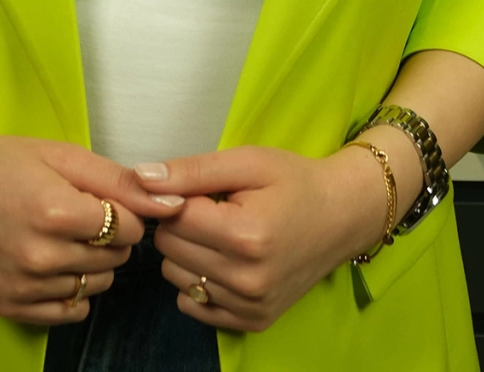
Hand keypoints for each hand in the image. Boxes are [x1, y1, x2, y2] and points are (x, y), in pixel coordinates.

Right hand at [0, 122, 185, 325]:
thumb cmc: (1, 162)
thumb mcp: (61, 155)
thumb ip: (118, 180)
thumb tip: (170, 203)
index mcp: (55, 212)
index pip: (128, 228)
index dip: (123, 209)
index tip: (100, 197)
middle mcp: (40, 257)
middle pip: (116, 259)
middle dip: (111, 236)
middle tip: (79, 213)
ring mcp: (23, 287)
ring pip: (96, 286)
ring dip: (92, 262)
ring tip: (63, 234)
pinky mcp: (10, 307)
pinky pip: (70, 311)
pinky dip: (71, 289)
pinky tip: (53, 261)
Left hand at [133, 145, 391, 333]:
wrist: (342, 217)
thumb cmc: (293, 182)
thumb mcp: (246, 162)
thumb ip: (191, 170)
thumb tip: (140, 178)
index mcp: (246, 235)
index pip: (172, 219)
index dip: (177, 197)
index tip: (200, 188)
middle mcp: (248, 279)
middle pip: (169, 249)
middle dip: (180, 224)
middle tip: (212, 208)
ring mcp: (251, 306)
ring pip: (176, 277)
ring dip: (187, 252)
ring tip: (220, 232)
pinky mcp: (254, 321)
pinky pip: (194, 304)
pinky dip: (198, 280)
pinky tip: (224, 259)